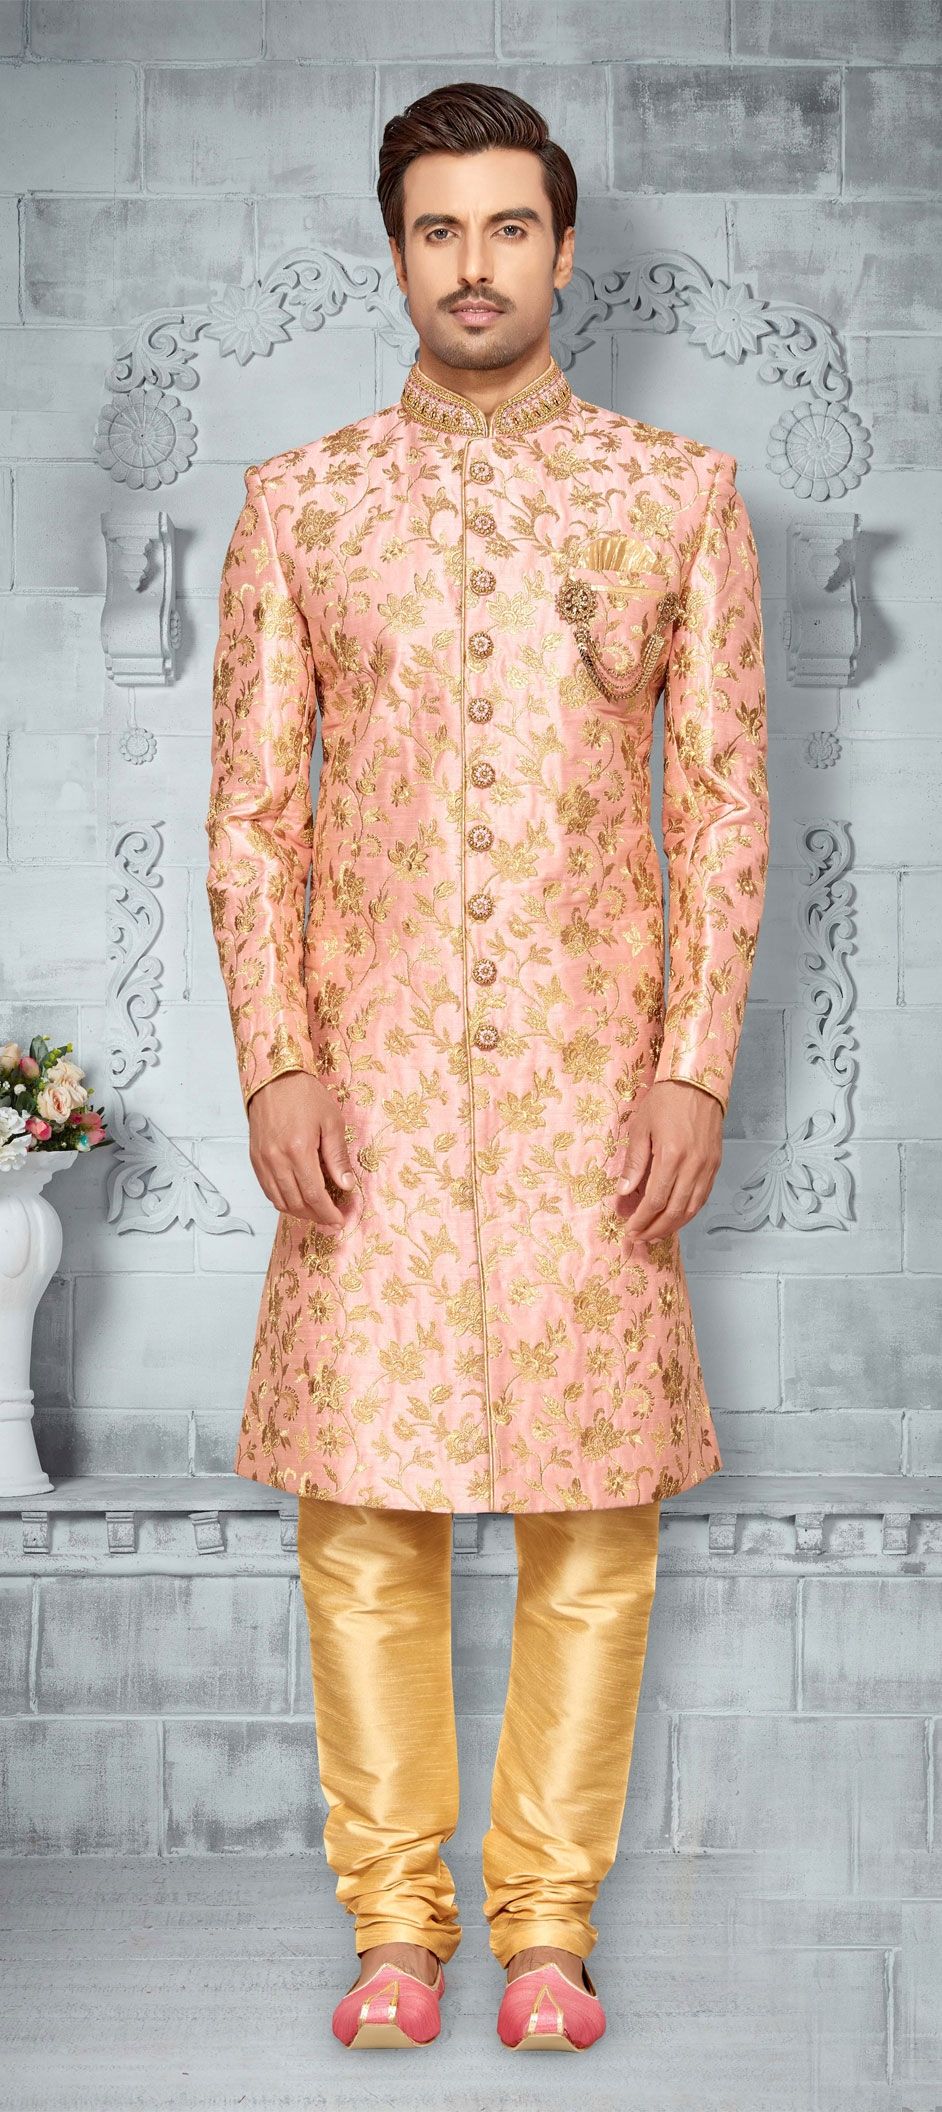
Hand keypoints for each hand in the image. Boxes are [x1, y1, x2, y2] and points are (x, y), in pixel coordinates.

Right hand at [247, 1072, 356, 1234]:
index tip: (339, 1220)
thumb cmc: (304, 1095)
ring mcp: (262, 1161)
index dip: (328, 1213)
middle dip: (316, 1216)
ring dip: (299, 1212)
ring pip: (280, 1201)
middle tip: (332, 1217)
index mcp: (298, 1149)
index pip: (314, 1195)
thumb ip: (338, 1157)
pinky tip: (297, 1198)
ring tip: (316, 1210)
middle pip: (296, 1203)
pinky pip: (268, 1190)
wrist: (274, 1079)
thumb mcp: (331, 1122)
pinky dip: (283, 1200)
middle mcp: (276, 1159)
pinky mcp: (255, 1159)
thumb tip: (346, 1185)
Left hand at [614, 1079, 723, 1240]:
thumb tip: (624, 1192)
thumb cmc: (665, 1100)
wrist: (697, 1081)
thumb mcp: (640, 1127)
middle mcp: (693, 1165)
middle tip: (640, 1238)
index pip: (655, 1200)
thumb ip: (634, 1162)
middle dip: (655, 1229)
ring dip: (673, 1226)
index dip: (641, 1220)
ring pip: (692, 1208)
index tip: (629, 1231)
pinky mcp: (716, 1164)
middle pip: (675, 1211)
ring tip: (656, 1234)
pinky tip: (676, 1217)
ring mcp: (708, 1166)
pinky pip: (703, 1197)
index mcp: (672, 1156)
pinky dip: (689, 1212)